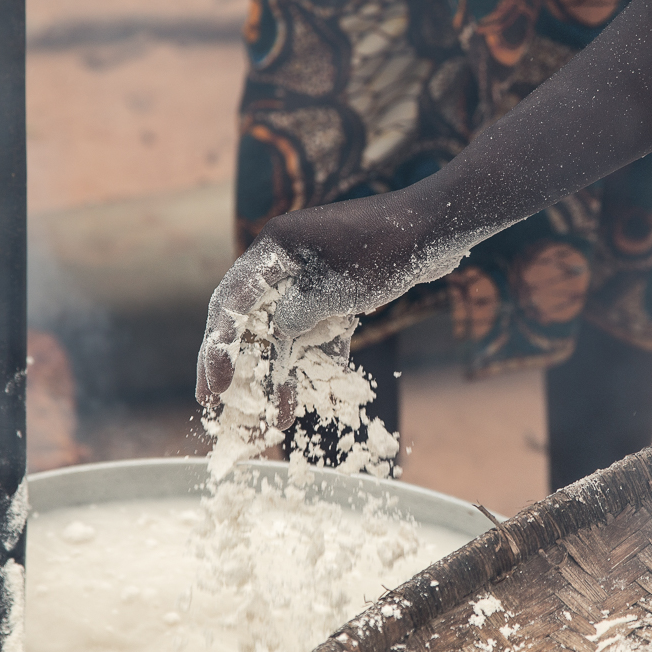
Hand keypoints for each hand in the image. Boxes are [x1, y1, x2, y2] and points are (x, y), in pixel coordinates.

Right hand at [195, 192, 467, 415]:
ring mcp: (311, 280)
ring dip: (277, 377)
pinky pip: (315, 335)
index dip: (218, 348)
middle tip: (215, 408)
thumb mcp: (338, 287)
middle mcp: (286, 263)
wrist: (436, 230)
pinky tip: (305, 401)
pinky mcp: (336, 295)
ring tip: (271, 421)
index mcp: (276, 248)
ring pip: (284, 335)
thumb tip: (277, 334)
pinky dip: (313, 365)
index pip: (232, 302)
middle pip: (250, 321)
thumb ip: (300, 314)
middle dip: (236, 367)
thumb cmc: (387, 248)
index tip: (215, 387)